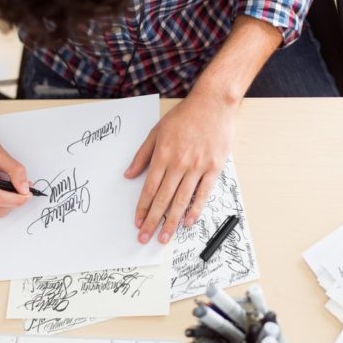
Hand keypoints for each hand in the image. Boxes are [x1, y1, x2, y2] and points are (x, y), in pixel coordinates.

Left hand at [125, 92, 235, 243]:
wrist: (213, 103)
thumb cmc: (185, 116)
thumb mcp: (157, 131)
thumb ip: (142, 155)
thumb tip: (128, 174)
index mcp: (163, 155)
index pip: (150, 189)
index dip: (142, 208)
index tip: (137, 222)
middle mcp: (179, 164)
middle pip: (163, 199)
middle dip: (153, 221)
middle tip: (145, 238)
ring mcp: (197, 167)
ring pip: (182, 200)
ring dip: (172, 221)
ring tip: (164, 237)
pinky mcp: (214, 168)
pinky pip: (203, 194)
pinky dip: (195, 210)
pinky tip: (188, 222)